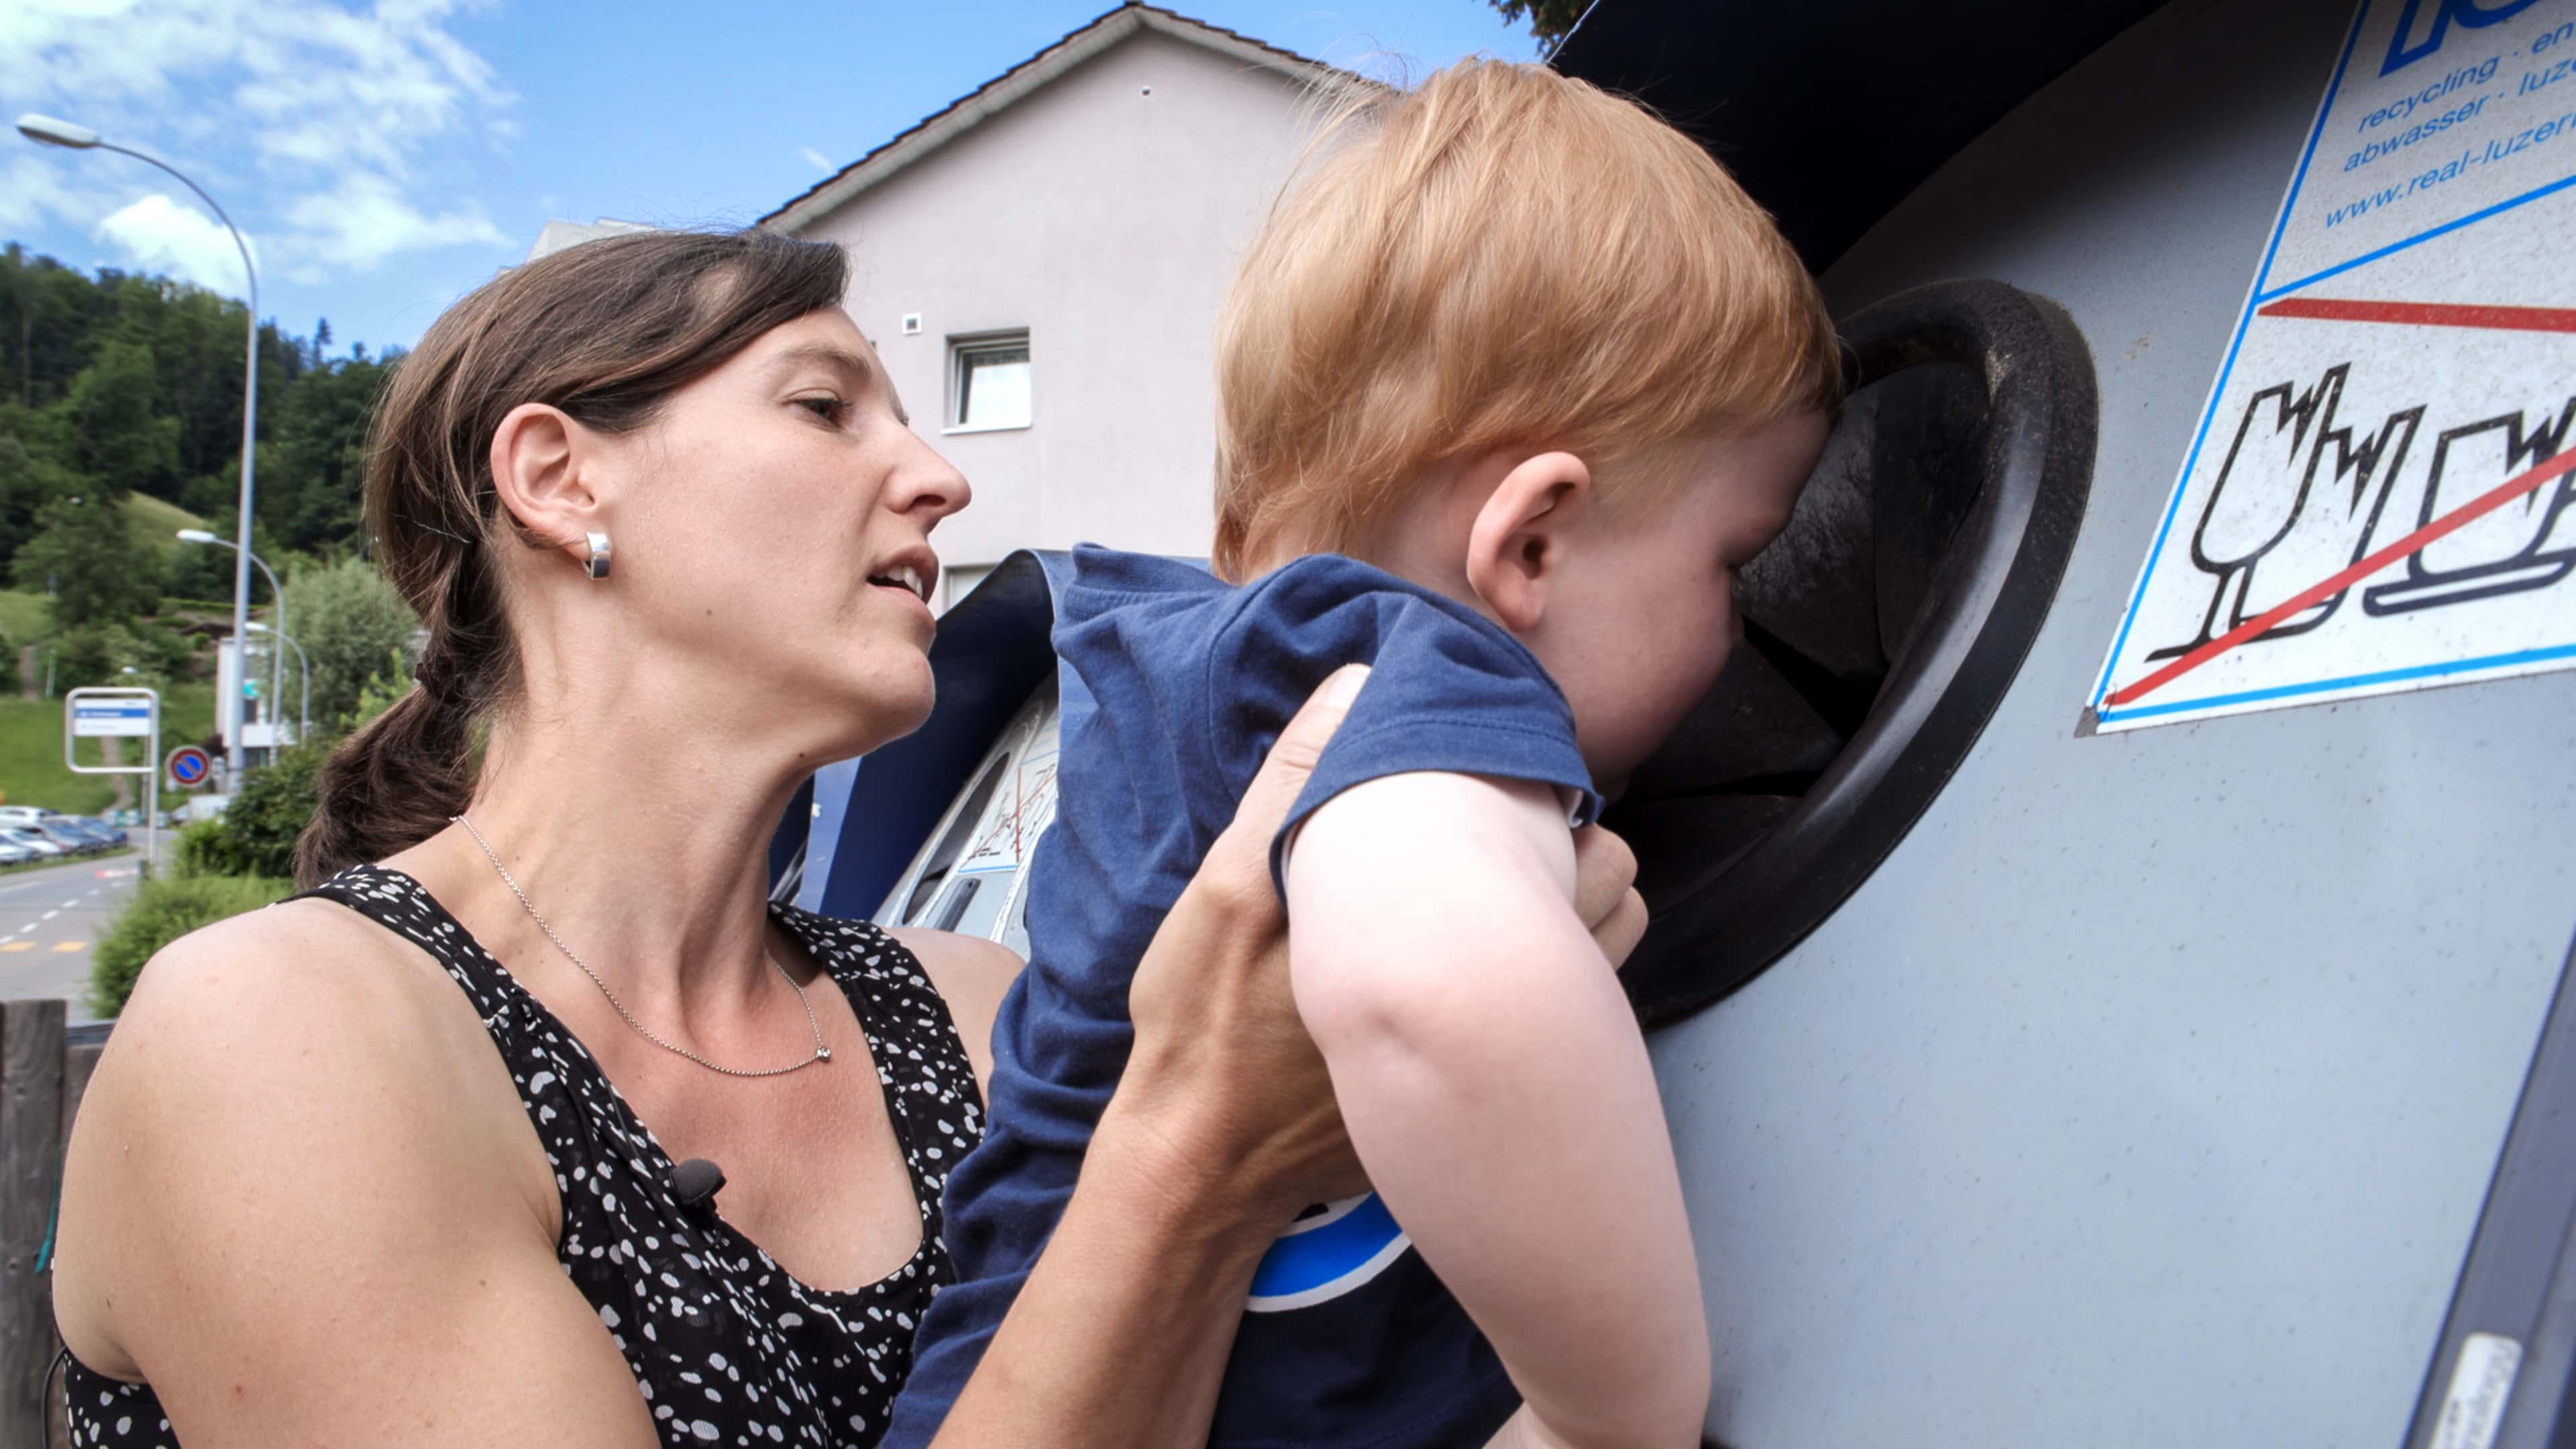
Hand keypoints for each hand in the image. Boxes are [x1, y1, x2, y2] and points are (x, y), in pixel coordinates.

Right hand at [1116, 665, 1649, 1225]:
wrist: (1204, 1161)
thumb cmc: (1208, 1020)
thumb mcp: (1228, 886)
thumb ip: (1298, 783)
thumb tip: (1361, 684)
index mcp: (1440, 926)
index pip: (1566, 835)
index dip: (1543, 788)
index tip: (1497, 766)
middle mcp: (1496, 992)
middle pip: (1603, 890)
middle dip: (1568, 842)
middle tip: (1503, 820)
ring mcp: (1500, 1047)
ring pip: (1596, 950)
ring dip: (1567, 904)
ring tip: (1495, 882)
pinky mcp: (1484, 1083)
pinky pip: (1560, 1010)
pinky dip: (1542, 969)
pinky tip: (1474, 956)